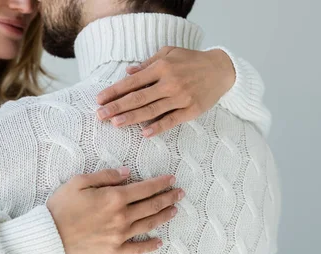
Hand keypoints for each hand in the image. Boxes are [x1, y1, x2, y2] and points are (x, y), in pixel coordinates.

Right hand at [47, 167, 184, 253]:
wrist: (49, 235)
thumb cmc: (61, 206)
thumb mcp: (79, 182)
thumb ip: (105, 176)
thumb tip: (127, 172)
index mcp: (114, 198)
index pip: (145, 188)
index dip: (160, 183)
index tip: (171, 179)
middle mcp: (122, 217)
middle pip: (151, 206)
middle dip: (168, 198)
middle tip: (180, 193)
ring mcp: (119, 235)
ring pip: (148, 224)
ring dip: (163, 216)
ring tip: (174, 210)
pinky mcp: (114, 250)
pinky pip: (136, 249)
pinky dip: (150, 246)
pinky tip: (159, 242)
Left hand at [96, 47, 235, 136]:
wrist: (221, 70)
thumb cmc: (191, 61)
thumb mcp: (169, 54)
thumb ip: (148, 64)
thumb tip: (128, 72)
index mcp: (162, 67)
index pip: (132, 82)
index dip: (114, 91)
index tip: (99, 99)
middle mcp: (170, 83)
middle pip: (138, 98)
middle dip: (117, 107)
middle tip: (100, 115)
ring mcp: (181, 98)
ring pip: (152, 111)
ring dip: (132, 118)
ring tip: (115, 123)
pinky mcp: (191, 110)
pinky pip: (171, 120)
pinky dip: (158, 127)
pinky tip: (144, 133)